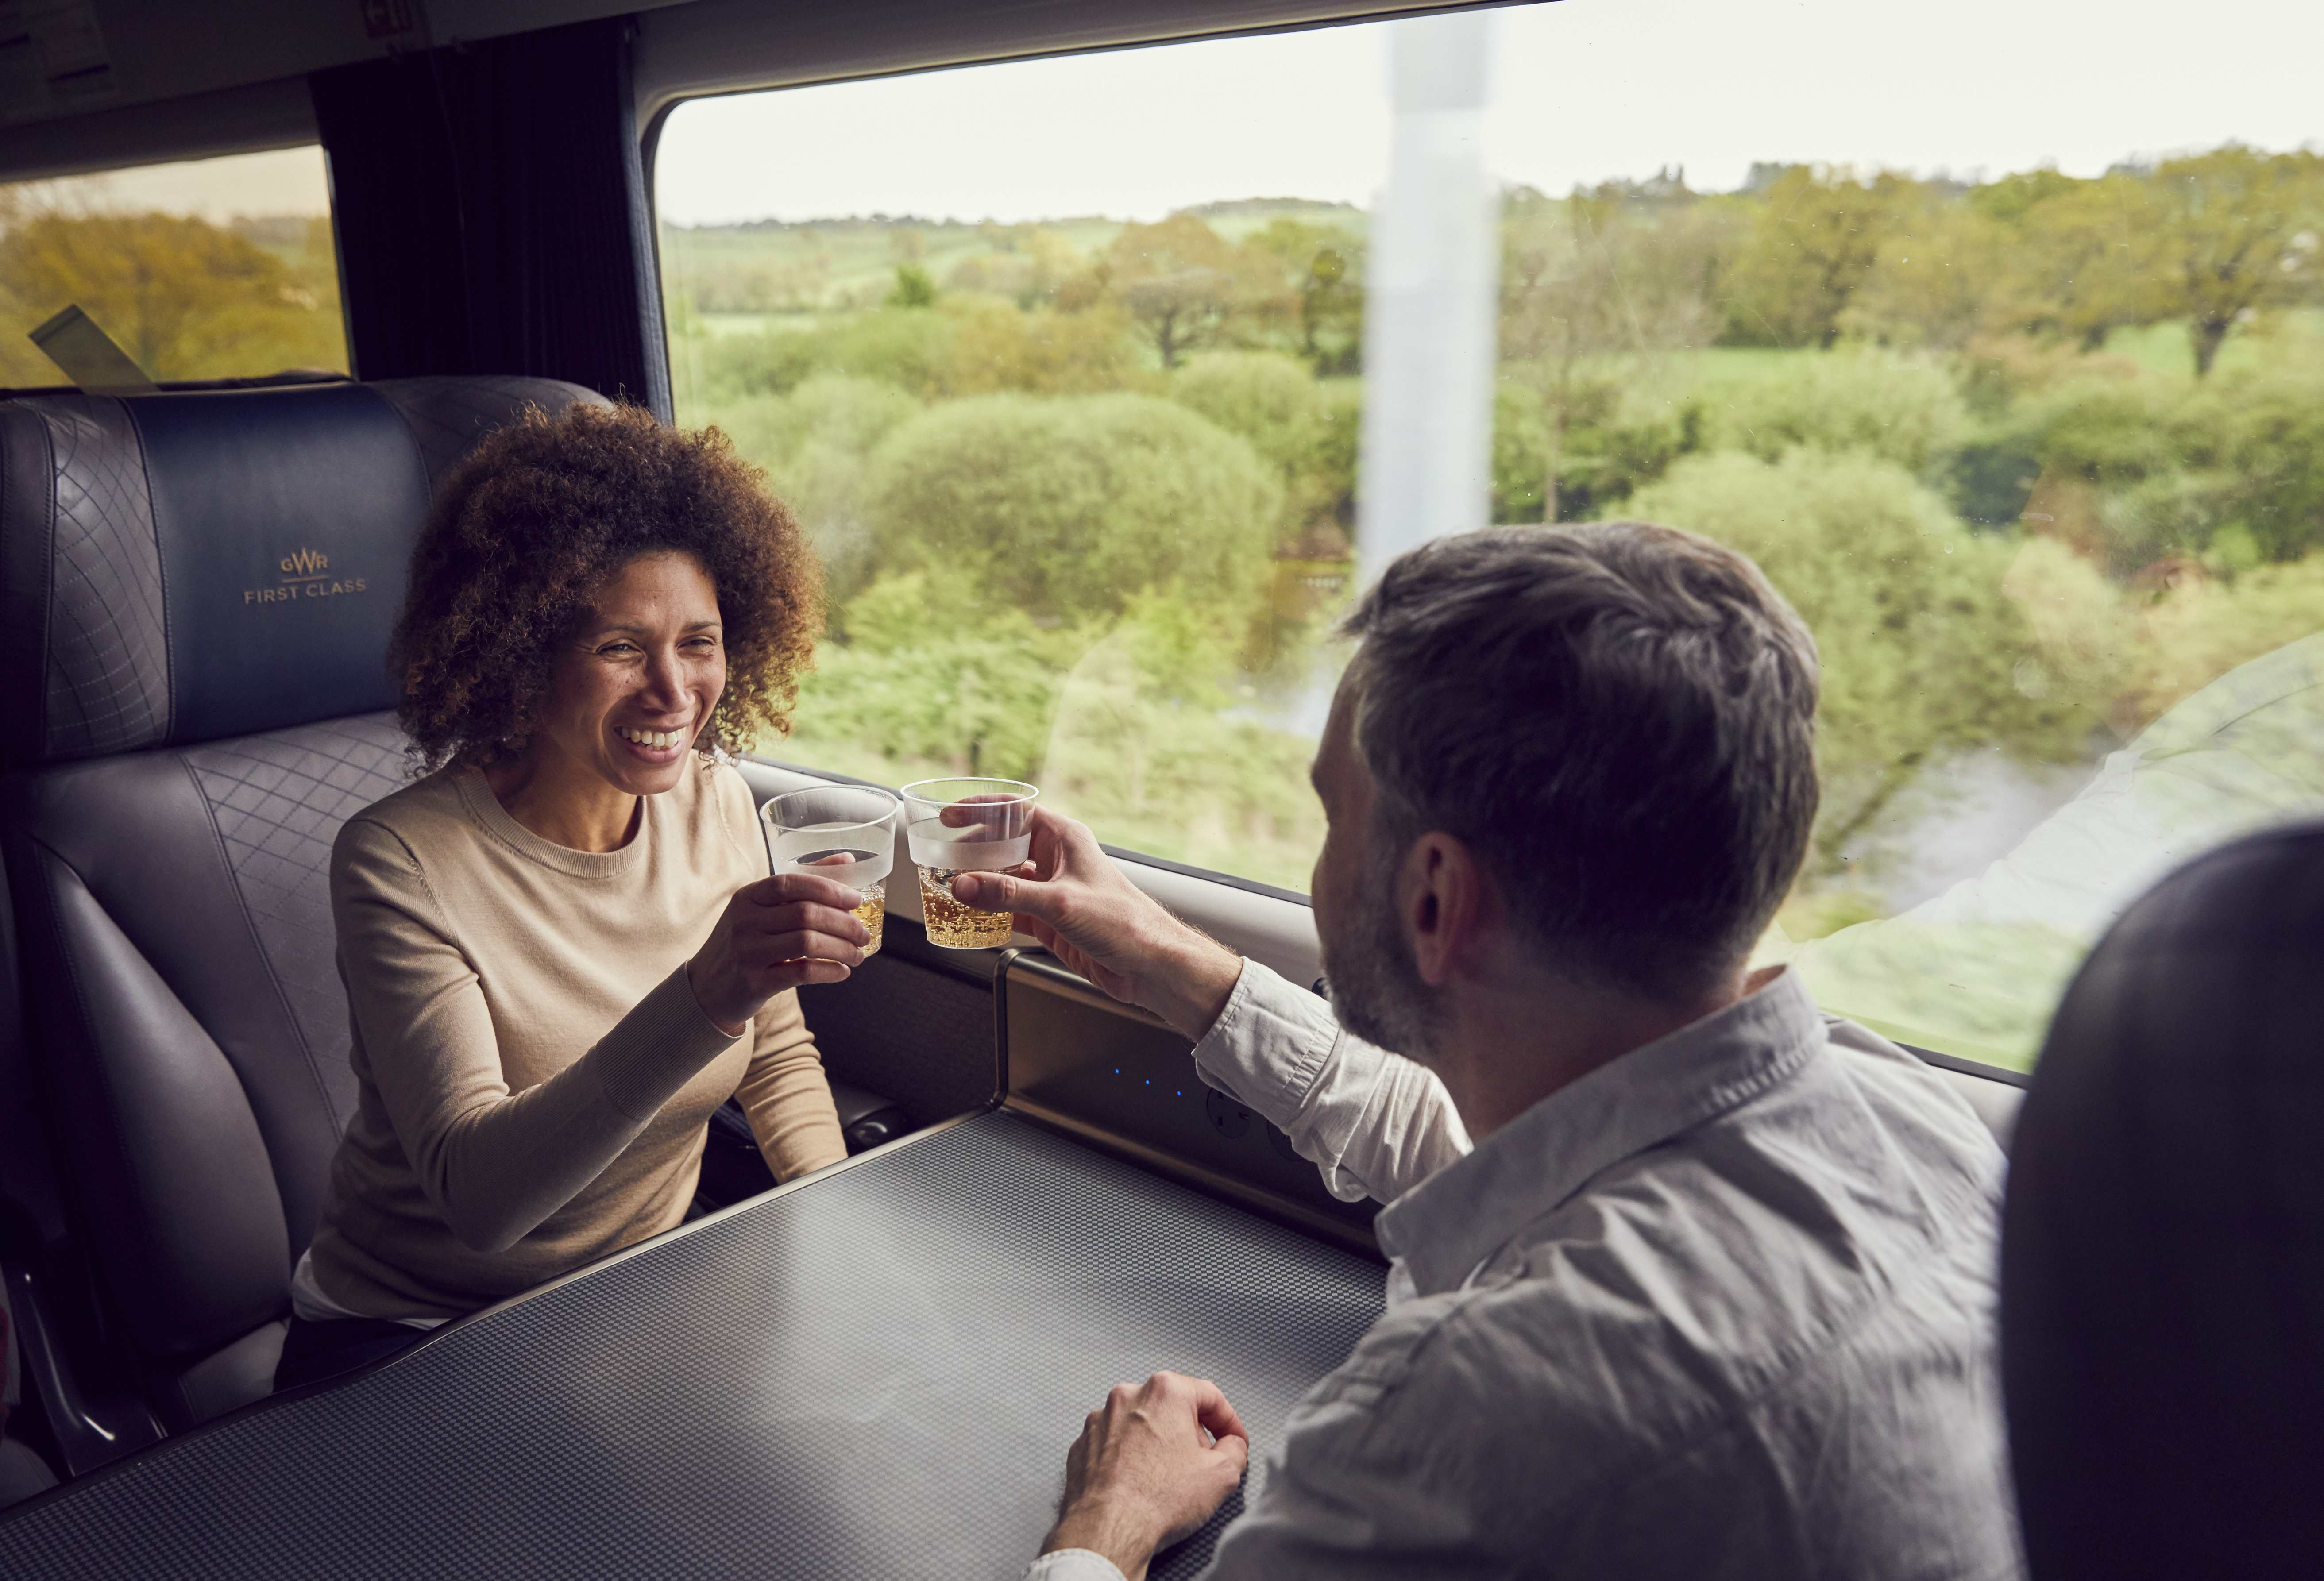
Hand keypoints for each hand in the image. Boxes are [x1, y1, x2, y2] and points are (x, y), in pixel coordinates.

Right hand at [687, 871, 870, 1033]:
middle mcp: (744, 921)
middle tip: (862, 934)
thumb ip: (803, 884)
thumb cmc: (744, 942)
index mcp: (748, 897)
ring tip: (857, 954)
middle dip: (844, 924)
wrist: (707, 988)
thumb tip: (847, 860)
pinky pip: (801, 973)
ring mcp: (747, 952)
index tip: (855, 899)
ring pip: (807, 943)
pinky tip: (842, 972)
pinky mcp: (754, 982)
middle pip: (805, 914)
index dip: (827, 888)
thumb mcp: (761, 909)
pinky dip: (829, 972)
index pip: (790, 883)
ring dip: (841, 949)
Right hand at [945, 808, 1241, 1040]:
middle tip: (940, 852)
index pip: (1016, 811)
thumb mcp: (1060, 903)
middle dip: (973, 847)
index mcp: (1066, 838)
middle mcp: (1058, 860)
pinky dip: (991, 912)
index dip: (981, 808)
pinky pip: (1012, 910)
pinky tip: (971, 916)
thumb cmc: (1125, 923)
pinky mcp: (1051, 921)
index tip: (951, 814)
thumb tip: (964, 884)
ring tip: (947, 884)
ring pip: (1006, 879)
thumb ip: (1008, 895)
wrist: (1150, 965)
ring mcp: (1053, 891)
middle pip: (1006, 844)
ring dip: (979, 883)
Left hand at [1041, 1372, 1250, 1580]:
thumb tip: (1231, 1446)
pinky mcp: (1082, 1446)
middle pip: (1173, 1408)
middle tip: (1202, 1465)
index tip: (1233, 1440)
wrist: (1106, 1531)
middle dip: (1192, 1434)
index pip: (1209, 1395)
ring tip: (1167, 1481)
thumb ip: (1235, 1450)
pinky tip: (1139, 1486)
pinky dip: (1130, 1459)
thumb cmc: (1156, 1501)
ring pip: (1142, 1425)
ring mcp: (1100, 1420)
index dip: (1229, 1422)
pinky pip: (1115, 1445)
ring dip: (1159, 1445)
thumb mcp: (1222, 1475)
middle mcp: (1128, 1397)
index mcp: (1164, 1392)